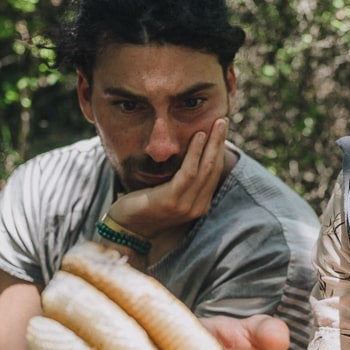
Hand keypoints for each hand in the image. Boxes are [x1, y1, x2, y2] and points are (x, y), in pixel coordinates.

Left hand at [108, 117, 228, 237]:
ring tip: (217, 124)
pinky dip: (195, 153)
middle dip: (219, 143)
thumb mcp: (169, 193)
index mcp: (199, 204)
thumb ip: (181, 180)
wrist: (126, 229)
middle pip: (214, 168)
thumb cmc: (144, 207)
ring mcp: (186, 205)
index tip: (220, 131)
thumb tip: (188, 154)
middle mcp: (197, 206)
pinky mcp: (172, 200)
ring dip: (212, 143)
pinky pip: (189, 172)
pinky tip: (198, 136)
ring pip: (205, 168)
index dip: (219, 150)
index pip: (214, 173)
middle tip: (223, 121)